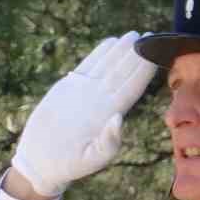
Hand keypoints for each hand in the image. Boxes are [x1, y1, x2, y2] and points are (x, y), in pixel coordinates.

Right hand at [11, 31, 155, 197]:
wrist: (42, 161)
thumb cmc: (69, 165)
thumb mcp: (90, 160)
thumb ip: (107, 143)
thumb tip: (119, 119)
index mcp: (111, 114)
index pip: (133, 87)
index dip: (145, 70)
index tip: (156, 53)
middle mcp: (102, 100)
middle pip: (124, 72)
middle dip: (137, 54)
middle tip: (149, 36)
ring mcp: (86, 92)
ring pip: (108, 65)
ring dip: (121, 50)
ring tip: (134, 34)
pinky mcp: (69, 88)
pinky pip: (87, 66)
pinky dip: (99, 53)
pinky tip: (110, 41)